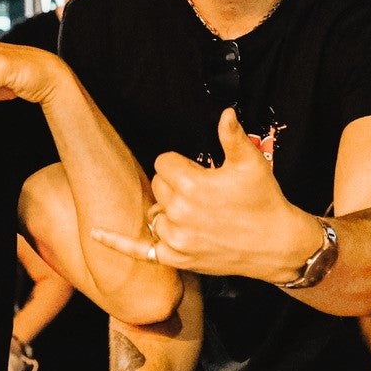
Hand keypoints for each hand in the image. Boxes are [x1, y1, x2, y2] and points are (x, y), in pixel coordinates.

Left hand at [89, 109, 310, 281]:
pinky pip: (140, 250)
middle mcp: (179, 212)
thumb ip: (232, 136)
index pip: (163, 163)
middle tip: (204, 195)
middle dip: (176, 186)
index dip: (181, 166)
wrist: (276, 244)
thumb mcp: (250, 163)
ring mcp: (176, 238)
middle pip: (158, 186)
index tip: (200, 173)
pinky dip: (117, 243)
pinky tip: (94, 234)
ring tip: (196, 215)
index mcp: (192, 185)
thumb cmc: (264, 200)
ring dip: (168, 211)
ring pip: (154, 213)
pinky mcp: (176, 258)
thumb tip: (224, 112)